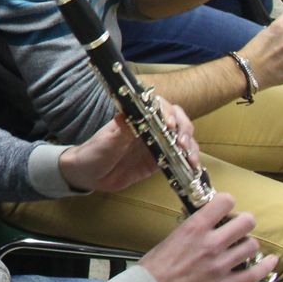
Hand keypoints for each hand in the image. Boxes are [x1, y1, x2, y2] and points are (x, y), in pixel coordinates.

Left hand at [59, 105, 197, 193]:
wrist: (88, 175)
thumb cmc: (94, 152)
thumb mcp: (106, 142)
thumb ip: (119, 132)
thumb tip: (125, 116)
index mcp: (136, 118)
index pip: (158, 107)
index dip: (167, 113)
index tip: (169, 125)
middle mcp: (150, 128)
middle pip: (177, 121)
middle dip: (184, 129)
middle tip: (183, 144)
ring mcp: (157, 145)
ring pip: (182, 139)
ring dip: (191, 147)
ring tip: (191, 159)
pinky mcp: (159, 162)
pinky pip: (179, 159)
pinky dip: (189, 162)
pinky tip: (193, 168)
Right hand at [138, 193, 276, 281]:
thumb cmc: (156, 264)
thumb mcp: (173, 237)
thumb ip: (194, 228)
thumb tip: (209, 220)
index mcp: (194, 228)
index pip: (224, 202)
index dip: (228, 202)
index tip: (226, 207)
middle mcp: (210, 244)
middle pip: (246, 222)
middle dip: (244, 221)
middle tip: (238, 226)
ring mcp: (220, 265)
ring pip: (252, 246)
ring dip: (248, 243)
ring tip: (242, 246)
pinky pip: (254, 274)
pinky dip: (266, 266)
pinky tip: (271, 261)